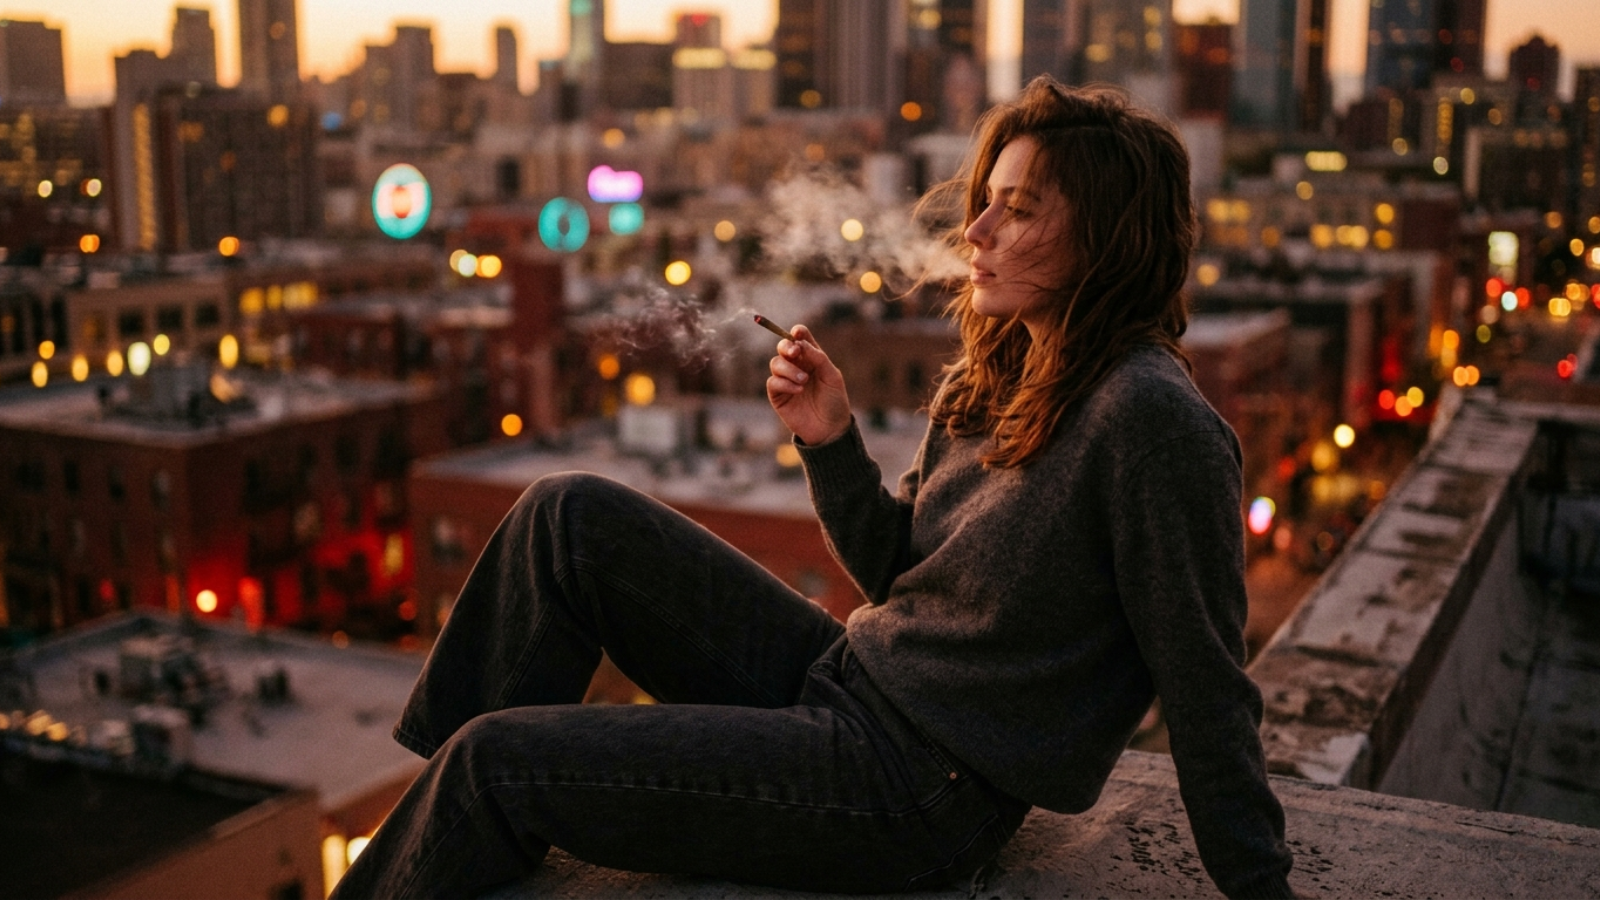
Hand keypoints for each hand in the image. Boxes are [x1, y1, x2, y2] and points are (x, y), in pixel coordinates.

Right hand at [766, 324, 851, 445]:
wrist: (830, 429)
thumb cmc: (834, 401)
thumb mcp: (832, 376)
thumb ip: (818, 358)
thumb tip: (800, 343)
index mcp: (811, 358)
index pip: (800, 338)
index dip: (797, 332)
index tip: (797, 332)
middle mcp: (796, 366)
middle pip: (783, 347)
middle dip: (786, 346)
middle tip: (795, 351)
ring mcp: (785, 380)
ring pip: (775, 363)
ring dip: (788, 369)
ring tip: (803, 380)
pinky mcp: (777, 396)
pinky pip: (773, 382)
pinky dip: (784, 383)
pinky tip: (798, 390)